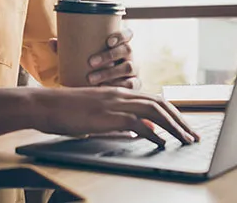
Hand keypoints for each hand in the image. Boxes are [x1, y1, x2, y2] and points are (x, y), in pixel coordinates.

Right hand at [32, 87, 200, 146]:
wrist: (43, 104)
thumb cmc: (65, 111)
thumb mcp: (96, 114)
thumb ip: (119, 121)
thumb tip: (140, 132)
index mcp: (119, 93)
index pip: (154, 100)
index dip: (173, 113)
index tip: (184, 126)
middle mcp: (121, 95)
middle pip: (161, 104)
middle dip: (181, 120)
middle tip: (193, 135)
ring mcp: (115, 104)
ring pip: (155, 111)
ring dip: (173, 126)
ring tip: (184, 140)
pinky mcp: (107, 116)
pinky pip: (137, 123)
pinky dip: (152, 134)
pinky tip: (161, 143)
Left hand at [48, 28, 139, 88]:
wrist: (104, 84)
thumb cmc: (93, 65)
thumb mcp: (83, 56)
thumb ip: (69, 49)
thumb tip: (52, 42)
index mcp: (120, 44)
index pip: (127, 34)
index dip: (121, 36)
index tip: (108, 41)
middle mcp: (129, 55)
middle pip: (126, 50)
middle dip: (109, 55)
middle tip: (90, 62)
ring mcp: (134, 70)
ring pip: (128, 67)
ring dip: (110, 73)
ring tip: (92, 78)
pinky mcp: (134, 84)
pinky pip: (131, 85)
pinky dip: (118, 87)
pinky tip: (105, 89)